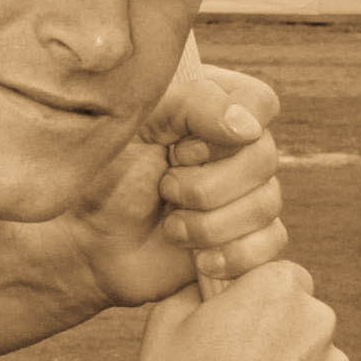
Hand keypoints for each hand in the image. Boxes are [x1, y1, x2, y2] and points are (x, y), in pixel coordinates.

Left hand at [67, 55, 287, 308]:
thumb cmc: (105, 173)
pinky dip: (235, 254)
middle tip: (165, 190)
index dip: (225, 130)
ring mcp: (244, 193)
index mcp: (211, 107)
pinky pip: (272, 242)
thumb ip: (194, 105)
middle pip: (265, 159)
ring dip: (212, 224)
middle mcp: (235, 148)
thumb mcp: (138, 123)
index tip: (179, 149)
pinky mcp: (246, 236)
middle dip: (207, 187)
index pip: (259, 102)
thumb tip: (249, 127)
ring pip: (268, 204)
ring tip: (171, 228)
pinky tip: (200, 258)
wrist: (88, 241)